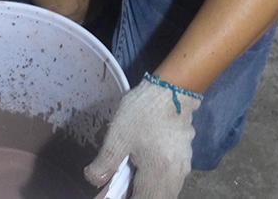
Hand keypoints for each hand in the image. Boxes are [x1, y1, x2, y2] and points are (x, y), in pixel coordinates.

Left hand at [85, 73, 201, 198]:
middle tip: (115, 189)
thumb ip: (105, 162)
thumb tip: (93, 179)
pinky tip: (140, 171)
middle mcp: (176, 176)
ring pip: (164, 192)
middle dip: (135, 196)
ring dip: (145, 191)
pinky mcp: (184, 158)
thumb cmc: (144, 111)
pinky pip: (169, 181)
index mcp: (160, 173)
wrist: (171, 88)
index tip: (108, 194)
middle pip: (156, 198)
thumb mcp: (118, 136)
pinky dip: (154, 183)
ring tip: (126, 182)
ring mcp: (184, 167)